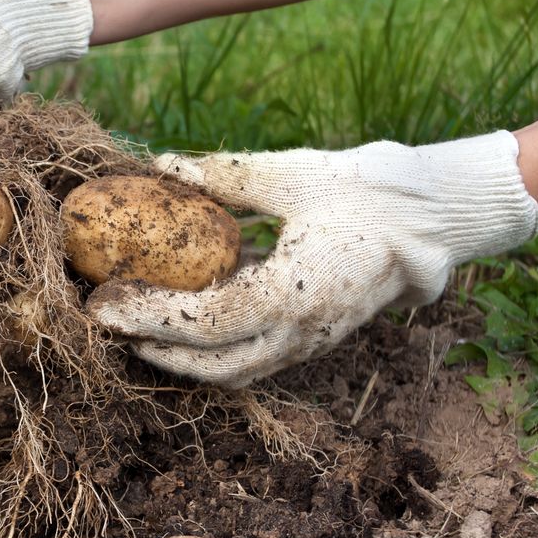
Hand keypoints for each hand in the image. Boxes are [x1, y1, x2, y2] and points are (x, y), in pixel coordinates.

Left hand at [87, 132, 537, 386]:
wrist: (435, 218)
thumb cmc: (366, 190)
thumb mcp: (291, 175)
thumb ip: (224, 176)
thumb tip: (162, 164)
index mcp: (293, 294)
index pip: (202, 323)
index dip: (146, 317)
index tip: (102, 304)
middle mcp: (301, 333)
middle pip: (211, 367)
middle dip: (153, 350)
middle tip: (108, 322)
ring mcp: (312, 343)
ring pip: (234, 374)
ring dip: (180, 359)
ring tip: (136, 329)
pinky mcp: (316, 340)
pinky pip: (254, 360)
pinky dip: (211, 351)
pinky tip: (183, 321)